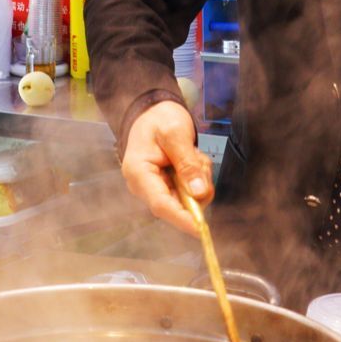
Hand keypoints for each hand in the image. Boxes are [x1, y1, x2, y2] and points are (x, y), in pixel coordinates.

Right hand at [120, 100, 207, 236]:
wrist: (154, 112)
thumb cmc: (159, 119)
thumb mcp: (175, 133)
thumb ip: (187, 163)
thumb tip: (199, 193)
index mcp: (138, 173)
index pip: (160, 205)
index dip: (182, 219)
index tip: (202, 229)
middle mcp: (144, 187)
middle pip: (177, 205)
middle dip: (197, 189)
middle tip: (199, 160)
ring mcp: (156, 189)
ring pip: (188, 200)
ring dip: (199, 180)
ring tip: (194, 154)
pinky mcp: (168, 188)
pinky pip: (191, 193)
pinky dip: (198, 178)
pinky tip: (193, 159)